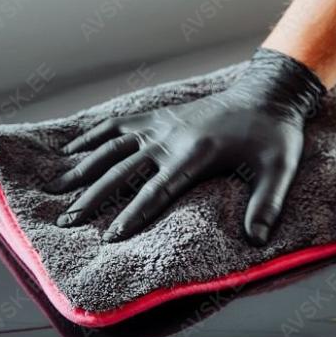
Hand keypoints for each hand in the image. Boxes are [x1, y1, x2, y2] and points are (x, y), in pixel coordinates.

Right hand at [48, 49, 325, 244]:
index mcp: (195, 154)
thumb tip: (256, 241)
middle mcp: (170, 138)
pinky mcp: (159, 115)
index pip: (156, 191)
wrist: (269, 95)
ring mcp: (161, 124)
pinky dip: (92, 136)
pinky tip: (70, 151)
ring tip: (56, 189)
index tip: (109, 236)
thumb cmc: (276, 137)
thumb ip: (267, 205)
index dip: (132, 214)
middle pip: (123, 171)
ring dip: (82, 168)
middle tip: (67, 220)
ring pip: (112, 147)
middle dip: (93, 197)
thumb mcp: (279, 171)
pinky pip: (117, 124)